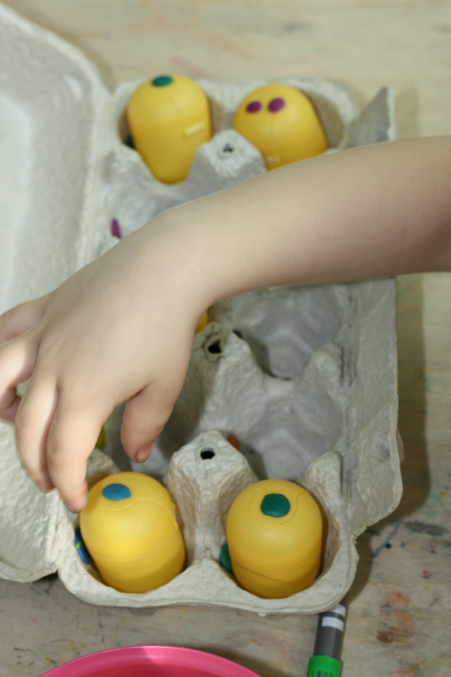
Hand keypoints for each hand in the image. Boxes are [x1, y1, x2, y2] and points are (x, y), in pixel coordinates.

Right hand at [0, 215, 205, 510]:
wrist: (164, 268)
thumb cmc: (167, 325)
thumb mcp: (163, 387)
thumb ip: (144, 426)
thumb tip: (135, 453)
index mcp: (85, 393)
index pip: (63, 454)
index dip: (67, 484)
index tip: (75, 499)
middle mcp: (53, 367)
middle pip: (27, 429)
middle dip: (35, 464)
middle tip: (51, 478)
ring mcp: (42, 335)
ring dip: (0, 410)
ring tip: (16, 421)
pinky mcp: (42, 308)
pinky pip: (3, 331)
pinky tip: (9, 365)